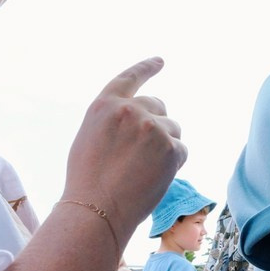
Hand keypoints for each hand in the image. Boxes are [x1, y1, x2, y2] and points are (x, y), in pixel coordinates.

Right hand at [63, 59, 186, 240]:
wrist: (96, 209)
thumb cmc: (88, 182)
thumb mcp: (91, 138)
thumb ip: (115, 122)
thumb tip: (143, 120)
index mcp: (105, 105)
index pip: (130, 78)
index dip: (146, 68)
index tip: (160, 60)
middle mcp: (129, 110)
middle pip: (158, 106)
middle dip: (157, 124)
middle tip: (143, 153)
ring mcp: (151, 127)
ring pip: (173, 129)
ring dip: (166, 146)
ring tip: (143, 170)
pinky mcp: (171, 147)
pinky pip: (181, 150)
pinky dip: (174, 164)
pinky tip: (154, 178)